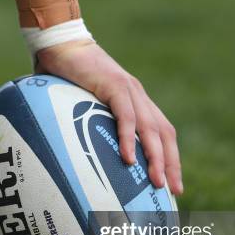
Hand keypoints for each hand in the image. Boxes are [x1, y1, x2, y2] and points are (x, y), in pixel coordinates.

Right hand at [36, 40, 182, 194]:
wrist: (60, 44)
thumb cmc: (67, 76)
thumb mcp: (83, 105)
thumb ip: (89, 124)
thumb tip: (78, 154)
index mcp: (136, 101)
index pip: (162, 132)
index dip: (170, 158)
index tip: (172, 184)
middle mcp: (138, 96)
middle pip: (164, 133)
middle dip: (170, 163)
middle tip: (173, 190)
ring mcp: (128, 90)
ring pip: (150, 128)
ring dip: (155, 157)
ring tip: (156, 182)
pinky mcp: (113, 85)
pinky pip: (126, 116)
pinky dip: (128, 138)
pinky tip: (128, 159)